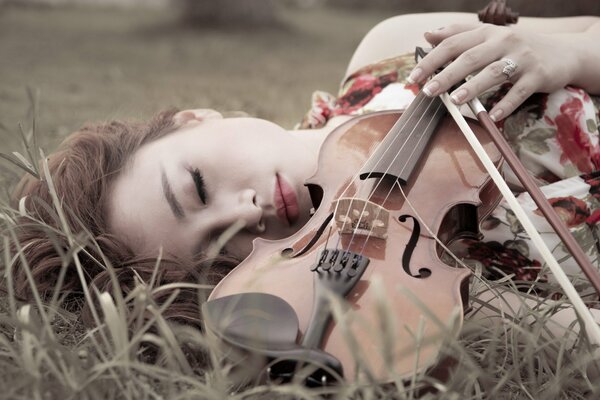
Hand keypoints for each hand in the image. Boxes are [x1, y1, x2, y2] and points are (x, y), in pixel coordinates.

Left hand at [407, 23, 577, 120]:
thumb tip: (428, 35)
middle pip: (470, 57)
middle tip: (428, 91)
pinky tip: (492, 116)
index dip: (431, 59)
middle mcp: (504, 41)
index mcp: (487, 33)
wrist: (563, 53)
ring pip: (494, 72)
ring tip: (455, 100)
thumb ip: (458, 35)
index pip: (453, 43)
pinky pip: (519, 91)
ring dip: (473, 87)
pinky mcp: (538, 75)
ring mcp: (522, 58)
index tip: (413, 77)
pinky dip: (506, 104)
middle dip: (446, 74)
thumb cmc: (517, 48)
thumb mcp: (489, 36)